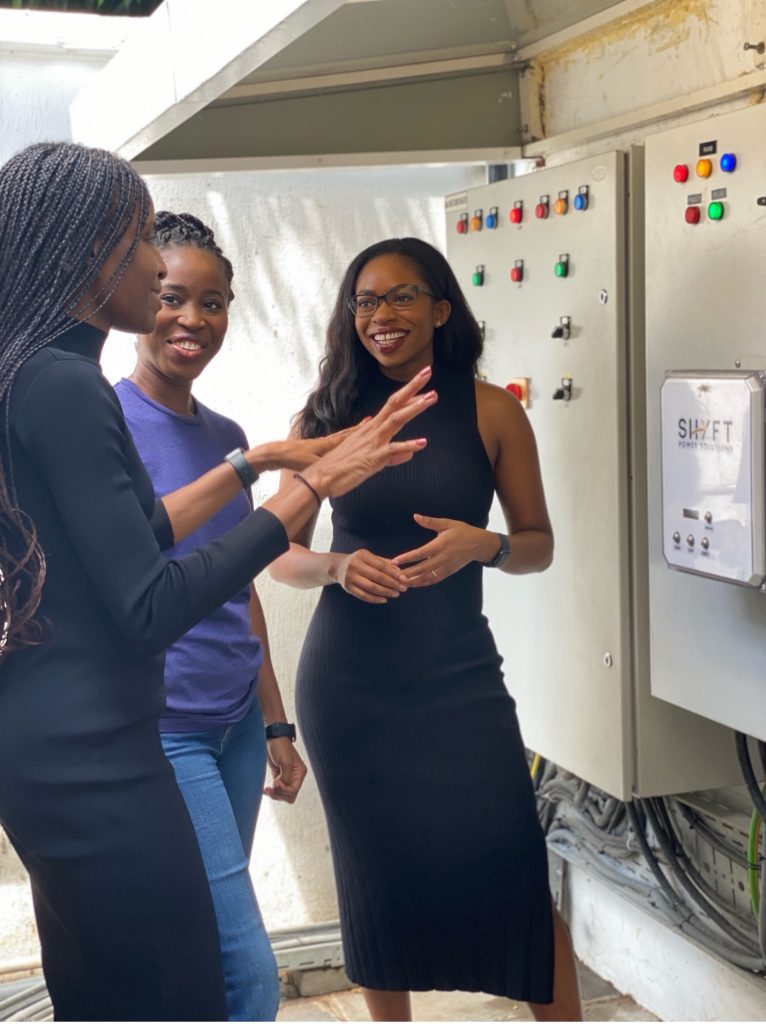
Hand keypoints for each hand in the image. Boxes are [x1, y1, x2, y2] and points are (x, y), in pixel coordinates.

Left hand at [251, 426, 360, 472]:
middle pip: (344, 434)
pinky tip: (339, 445)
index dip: (359, 430)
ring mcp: (318, 445)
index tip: (371, 422)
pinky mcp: (312, 450)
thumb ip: (329, 464)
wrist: (276, 454)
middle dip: (357, 429)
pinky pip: (331, 444)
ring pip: (338, 437)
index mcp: (327, 444)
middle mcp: (324, 442)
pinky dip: (339, 441)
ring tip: (358, 430)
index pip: (347, 436)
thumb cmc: (293, 458)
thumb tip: (344, 465)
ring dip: (349, 434)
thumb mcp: (313, 462)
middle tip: (369, 421)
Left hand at [264, 738, 307, 803]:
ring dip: (275, 794)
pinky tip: (265, 789)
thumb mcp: (285, 762)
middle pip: (289, 795)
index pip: (294, 790)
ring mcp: (287, 777)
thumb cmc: (280, 746)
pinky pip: (277, 789)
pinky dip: (272, 792)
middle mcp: (295, 777)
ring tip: (267, 789)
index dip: (284, 790)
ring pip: (283, 795)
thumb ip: (286, 777)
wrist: (273, 738)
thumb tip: (282, 787)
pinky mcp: (279, 776)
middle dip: (279, 794)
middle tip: (271, 787)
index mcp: (300, 773)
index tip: (276, 781)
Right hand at [305, 366, 436, 497]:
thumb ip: (391, 455)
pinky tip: (423, 443)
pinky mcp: (373, 458)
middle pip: (395, 404)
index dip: (407, 393)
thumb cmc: (340, 467)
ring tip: (432, 397)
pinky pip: (393, 450)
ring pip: (396, 420)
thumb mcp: (369, 458)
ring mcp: (373, 442)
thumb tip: (407, 454)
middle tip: (427, 372)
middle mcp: (372, 430)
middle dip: (412, 388)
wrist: (320, 477)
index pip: (392, 405)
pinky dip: (408, 445)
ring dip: (415, 408)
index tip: (421, 383)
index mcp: (370, 428)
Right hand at [333, 549, 408, 603]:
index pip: (382, 566)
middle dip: (392, 584)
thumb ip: (385, 563)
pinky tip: (384, 599)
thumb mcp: (370, 557)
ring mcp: (350, 577)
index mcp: (362, 555)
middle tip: (403, 588)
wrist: (338, 567)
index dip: (394, 573)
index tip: (404, 579)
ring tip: (396, 594)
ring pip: (371, 587)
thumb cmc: (359, 562)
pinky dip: (375, 599)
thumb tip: (400, 571)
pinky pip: (363, 595)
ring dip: (385, 592)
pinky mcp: (348, 588)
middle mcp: (355, 565)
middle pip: (377, 577)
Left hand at [392, 513, 495, 586]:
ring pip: (427, 577)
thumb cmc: (462, 531)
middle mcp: (443, 558)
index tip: (394, 561)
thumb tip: (415, 516)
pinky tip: (413, 584)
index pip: (420, 553)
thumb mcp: (447, 523)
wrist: (479, 545)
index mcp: (441, 544)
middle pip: (421, 568)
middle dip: (406, 573)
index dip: (406, 558)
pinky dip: (423, 583)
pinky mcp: (449, 572)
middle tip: (393, 575)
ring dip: (413, 581)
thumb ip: (430, 521)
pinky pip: (434, 580)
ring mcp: (446, 567)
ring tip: (400, 582)